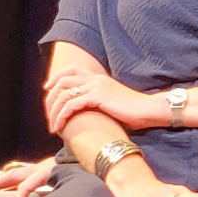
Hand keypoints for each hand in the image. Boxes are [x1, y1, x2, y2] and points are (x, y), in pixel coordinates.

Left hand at [43, 69, 160, 134]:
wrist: (149, 110)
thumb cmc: (134, 111)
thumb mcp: (112, 103)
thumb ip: (98, 102)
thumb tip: (84, 113)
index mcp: (100, 78)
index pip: (72, 69)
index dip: (56, 78)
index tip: (48, 91)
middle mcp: (96, 79)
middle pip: (62, 80)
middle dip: (50, 98)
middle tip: (48, 114)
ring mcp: (96, 86)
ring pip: (63, 94)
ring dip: (54, 111)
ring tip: (53, 126)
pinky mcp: (97, 96)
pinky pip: (71, 104)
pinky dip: (62, 116)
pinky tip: (60, 127)